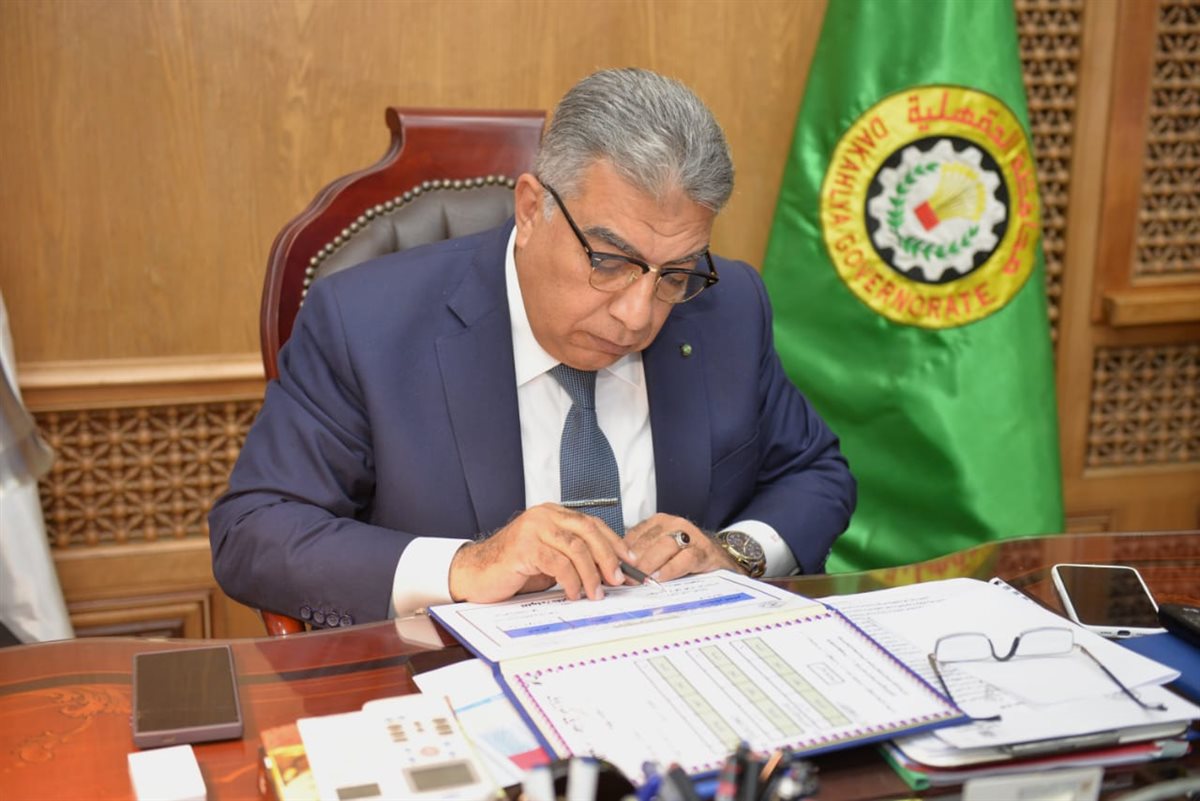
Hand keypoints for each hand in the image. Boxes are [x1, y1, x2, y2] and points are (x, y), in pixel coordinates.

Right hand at [448, 503, 635, 603]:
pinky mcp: (524, 546)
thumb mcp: (550, 559)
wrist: (475, 573)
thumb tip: (609, 572)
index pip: (592, 524)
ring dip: (592, 574)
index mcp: (553, 513)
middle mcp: (544, 515)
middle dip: (608, 557)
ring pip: (576, 548)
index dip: (614, 543)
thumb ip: (574, 558)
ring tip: (596, 593)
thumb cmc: (513, 568)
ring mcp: (533, 528)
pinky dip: (571, 580)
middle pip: (588, 532)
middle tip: (618, 580)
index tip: (630, 562)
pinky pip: (558, 563)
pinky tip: (574, 594)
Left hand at [623, 514, 740, 582]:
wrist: (718, 557)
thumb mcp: (660, 550)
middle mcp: (674, 524)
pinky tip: (660, 577)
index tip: (614, 568)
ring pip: (666, 546)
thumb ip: (641, 554)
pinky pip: (685, 558)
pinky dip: (671, 569)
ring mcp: (690, 536)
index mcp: (659, 522)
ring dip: (651, 563)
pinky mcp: (703, 551)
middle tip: (625, 576)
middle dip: (635, 560)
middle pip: (649, 540)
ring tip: (641, 578)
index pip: (635, 534)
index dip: (623, 552)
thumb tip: (615, 568)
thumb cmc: (684, 554)